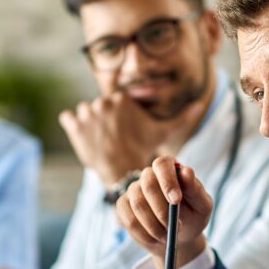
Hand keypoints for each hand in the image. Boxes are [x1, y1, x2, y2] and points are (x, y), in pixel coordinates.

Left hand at [59, 91, 179, 186]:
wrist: (124, 170)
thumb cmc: (143, 150)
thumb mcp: (164, 132)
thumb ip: (182, 116)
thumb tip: (201, 103)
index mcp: (122, 98)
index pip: (114, 102)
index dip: (117, 118)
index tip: (121, 131)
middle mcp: (104, 101)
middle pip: (99, 107)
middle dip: (103, 121)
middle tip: (111, 140)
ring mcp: (88, 113)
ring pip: (84, 113)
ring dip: (88, 125)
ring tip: (99, 141)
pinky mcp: (74, 125)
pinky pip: (67, 118)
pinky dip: (73, 127)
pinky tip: (85, 138)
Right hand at [116, 155, 212, 268]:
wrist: (179, 238)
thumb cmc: (193, 217)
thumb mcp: (202, 206)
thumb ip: (195, 189)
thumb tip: (186, 171)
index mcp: (170, 170)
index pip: (162, 164)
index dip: (167, 181)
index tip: (176, 200)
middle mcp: (149, 176)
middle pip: (148, 183)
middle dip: (161, 209)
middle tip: (173, 226)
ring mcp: (134, 190)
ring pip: (138, 204)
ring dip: (154, 225)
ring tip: (167, 235)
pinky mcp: (123, 206)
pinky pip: (128, 219)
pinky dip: (143, 234)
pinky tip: (154, 239)